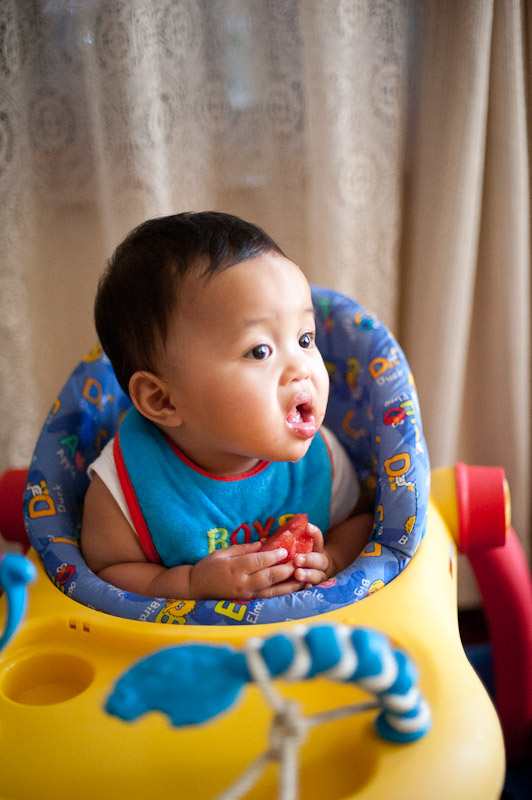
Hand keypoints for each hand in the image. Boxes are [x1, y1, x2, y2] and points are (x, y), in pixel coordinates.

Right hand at [189, 541, 306, 599]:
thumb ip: (244, 548)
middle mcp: (242, 583)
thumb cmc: (208, 566)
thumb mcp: (223, 552)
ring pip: (272, 591)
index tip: (287, 550)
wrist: (195, 588)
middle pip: (268, 577)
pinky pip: (268, 598)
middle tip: (300, 562)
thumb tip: (263, 543)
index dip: (273, 556)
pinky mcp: (247, 602)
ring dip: (289, 586)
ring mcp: (245, 595)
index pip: (257, 562)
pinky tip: (294, 590)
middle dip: (286, 570)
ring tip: (304, 579)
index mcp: (234, 568)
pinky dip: (282, 594)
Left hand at [292, 523, 332, 586]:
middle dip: (309, 559)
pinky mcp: (313, 587)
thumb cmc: (303, 556)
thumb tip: (263, 540)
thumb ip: (288, 542)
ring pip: (317, 576)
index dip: (314, 533)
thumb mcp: (300, 547)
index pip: (318, 539)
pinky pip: (311, 589)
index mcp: (317, 549)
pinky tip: (303, 587)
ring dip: (308, 575)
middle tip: (297, 559)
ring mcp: (319, 576)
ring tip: (297, 574)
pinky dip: (307, 588)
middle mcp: (321, 563)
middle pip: (319, 560)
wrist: (320, 571)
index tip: (307, 527)